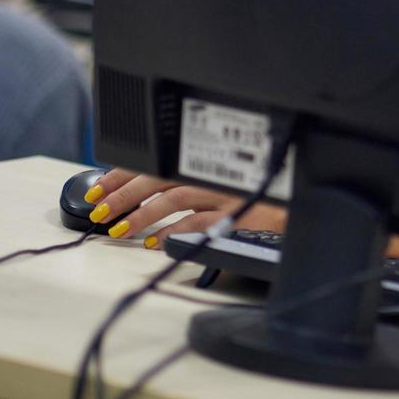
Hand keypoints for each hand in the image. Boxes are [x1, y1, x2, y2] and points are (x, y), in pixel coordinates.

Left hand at [85, 167, 283, 246]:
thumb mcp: (221, 174)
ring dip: (142, 214)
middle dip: (125, 193)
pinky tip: (154, 241)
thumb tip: (141, 191)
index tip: (99, 186)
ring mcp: (227, 194)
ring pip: (175, 198)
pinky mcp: (238, 216)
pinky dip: (172, 232)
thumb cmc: (258, 189)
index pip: (156, 159)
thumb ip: (188, 176)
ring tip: (119, 229)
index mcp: (207, 156)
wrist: (300, 204)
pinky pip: (198, 224)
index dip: (123, 172)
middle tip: (100, 209)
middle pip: (160, 176)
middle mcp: (215, 171)